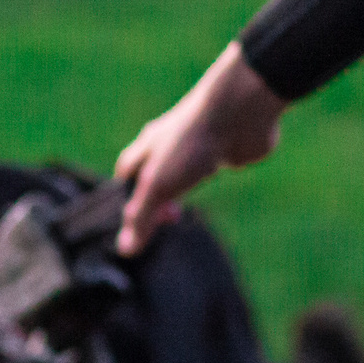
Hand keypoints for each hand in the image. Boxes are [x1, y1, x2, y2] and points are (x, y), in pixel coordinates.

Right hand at [114, 42, 286, 254]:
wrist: (239, 112)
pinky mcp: (223, 151)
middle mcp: (168, 147)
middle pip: (153, 179)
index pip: (126, 182)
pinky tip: (212, 182)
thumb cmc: (191, 143)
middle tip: (166, 221)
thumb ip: (142, 217)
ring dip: (180, 191)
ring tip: (180, 211)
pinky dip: (209, 179)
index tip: (137, 233)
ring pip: (182, 174)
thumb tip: (125, 250)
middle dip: (156, 203)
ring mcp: (196, 149)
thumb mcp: (158, 186)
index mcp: (146, 150)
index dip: (129, 206)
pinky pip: (211, 168)